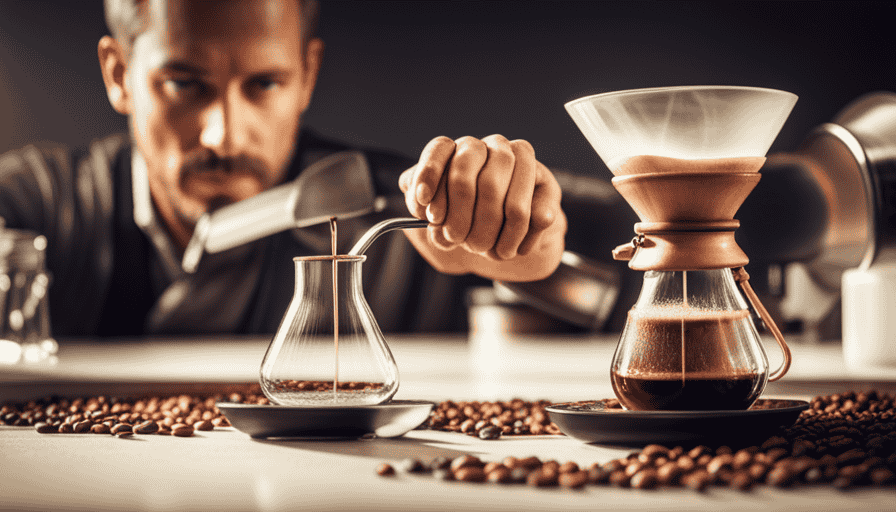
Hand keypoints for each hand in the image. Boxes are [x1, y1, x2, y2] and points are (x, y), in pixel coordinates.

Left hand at [399, 135, 561, 260]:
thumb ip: (430, 218)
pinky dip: (518, 237)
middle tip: (456, 240)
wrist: (506, 237)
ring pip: (500, 191)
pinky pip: (535, 212)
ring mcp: (520, 161)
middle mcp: (488, 147)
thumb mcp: (439, 221)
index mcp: (458, 150)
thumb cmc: (466, 223)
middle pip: (466, 171)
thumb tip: (432, 223)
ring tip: (484, 251)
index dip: (429, 176)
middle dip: (457, 215)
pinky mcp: (546, 184)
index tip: (427, 211)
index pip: (440, 150)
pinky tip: (510, 249)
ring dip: (489, 230)